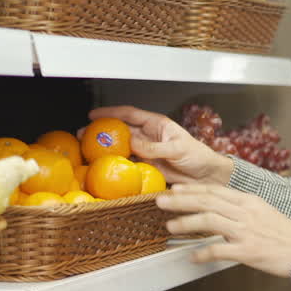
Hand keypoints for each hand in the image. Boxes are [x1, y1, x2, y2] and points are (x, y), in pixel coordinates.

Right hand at [89, 105, 233, 184]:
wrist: (207, 177)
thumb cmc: (198, 157)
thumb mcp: (178, 148)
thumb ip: (155, 147)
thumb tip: (132, 144)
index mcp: (156, 125)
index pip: (129, 114)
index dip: (111, 113)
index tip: (93, 114)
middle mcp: (149, 136)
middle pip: (120, 130)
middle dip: (101, 130)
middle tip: (83, 135)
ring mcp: (146, 151)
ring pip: (121, 147)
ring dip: (105, 148)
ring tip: (87, 151)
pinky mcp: (146, 166)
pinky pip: (128, 164)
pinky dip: (115, 164)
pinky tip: (103, 166)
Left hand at [155, 183, 290, 277]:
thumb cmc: (284, 233)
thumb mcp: (262, 212)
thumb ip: (240, 209)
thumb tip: (218, 208)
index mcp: (248, 201)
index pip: (214, 190)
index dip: (191, 189)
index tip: (174, 189)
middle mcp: (245, 212)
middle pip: (207, 201)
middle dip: (181, 201)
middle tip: (160, 201)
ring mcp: (246, 231)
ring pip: (210, 220)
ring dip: (187, 223)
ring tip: (170, 227)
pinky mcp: (248, 250)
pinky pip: (220, 250)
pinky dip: (203, 253)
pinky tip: (192, 256)